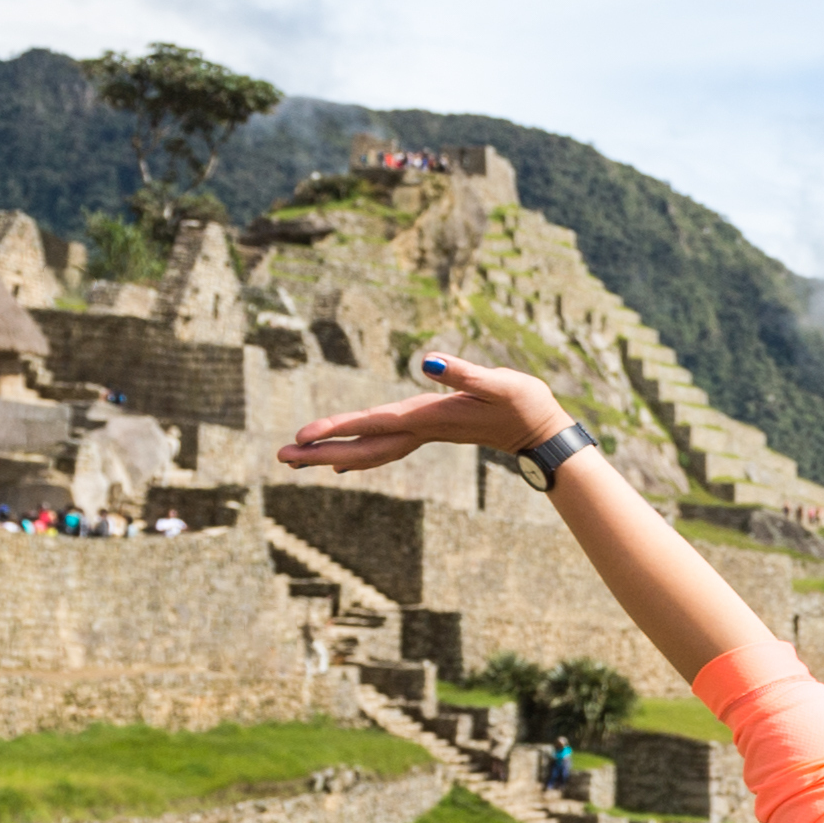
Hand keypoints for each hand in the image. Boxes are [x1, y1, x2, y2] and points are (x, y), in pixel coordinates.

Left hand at [278, 350, 567, 473]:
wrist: (542, 430)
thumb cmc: (524, 402)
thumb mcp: (499, 382)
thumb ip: (463, 372)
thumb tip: (426, 360)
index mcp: (430, 417)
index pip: (374, 423)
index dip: (338, 428)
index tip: (303, 434)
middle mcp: (421, 430)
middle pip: (362, 447)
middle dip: (321, 452)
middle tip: (282, 456)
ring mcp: (424, 434)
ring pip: (368, 451)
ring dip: (331, 456)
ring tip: (296, 459)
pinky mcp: (428, 431)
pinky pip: (381, 448)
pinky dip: (356, 454)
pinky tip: (339, 462)